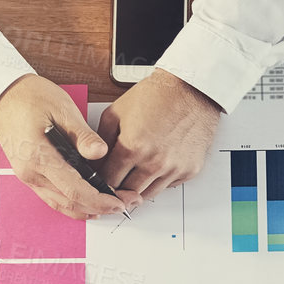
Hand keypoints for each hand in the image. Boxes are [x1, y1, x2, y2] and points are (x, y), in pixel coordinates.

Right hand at [0, 74, 136, 219]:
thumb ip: (82, 134)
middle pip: (70, 203)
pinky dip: (74, 204)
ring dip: (88, 209)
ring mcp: (28, 177)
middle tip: (125, 203)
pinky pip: (53, 198)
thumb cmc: (28, 97)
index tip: (120, 202)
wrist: (2, 96)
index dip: (100, 200)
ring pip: (61, 205)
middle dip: (100, 208)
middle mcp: (31, 172)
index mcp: (39, 157)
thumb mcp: (61, 108)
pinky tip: (90, 203)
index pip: (75, 190)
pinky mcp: (29, 175)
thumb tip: (100, 153)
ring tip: (112, 205)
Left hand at [97, 68, 221, 200]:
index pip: (108, 181)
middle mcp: (154, 163)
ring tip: (133, 176)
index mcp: (132, 148)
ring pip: (148, 195)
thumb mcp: (115, 113)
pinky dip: (159, 181)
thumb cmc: (154, 97)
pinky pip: (168, 186)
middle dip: (117, 189)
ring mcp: (173, 169)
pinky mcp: (189, 171)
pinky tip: (155, 166)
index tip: (100, 180)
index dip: (101, 182)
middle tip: (115, 181)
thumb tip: (93, 163)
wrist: (189, 89)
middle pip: (127, 193)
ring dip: (138, 189)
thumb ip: (100, 142)